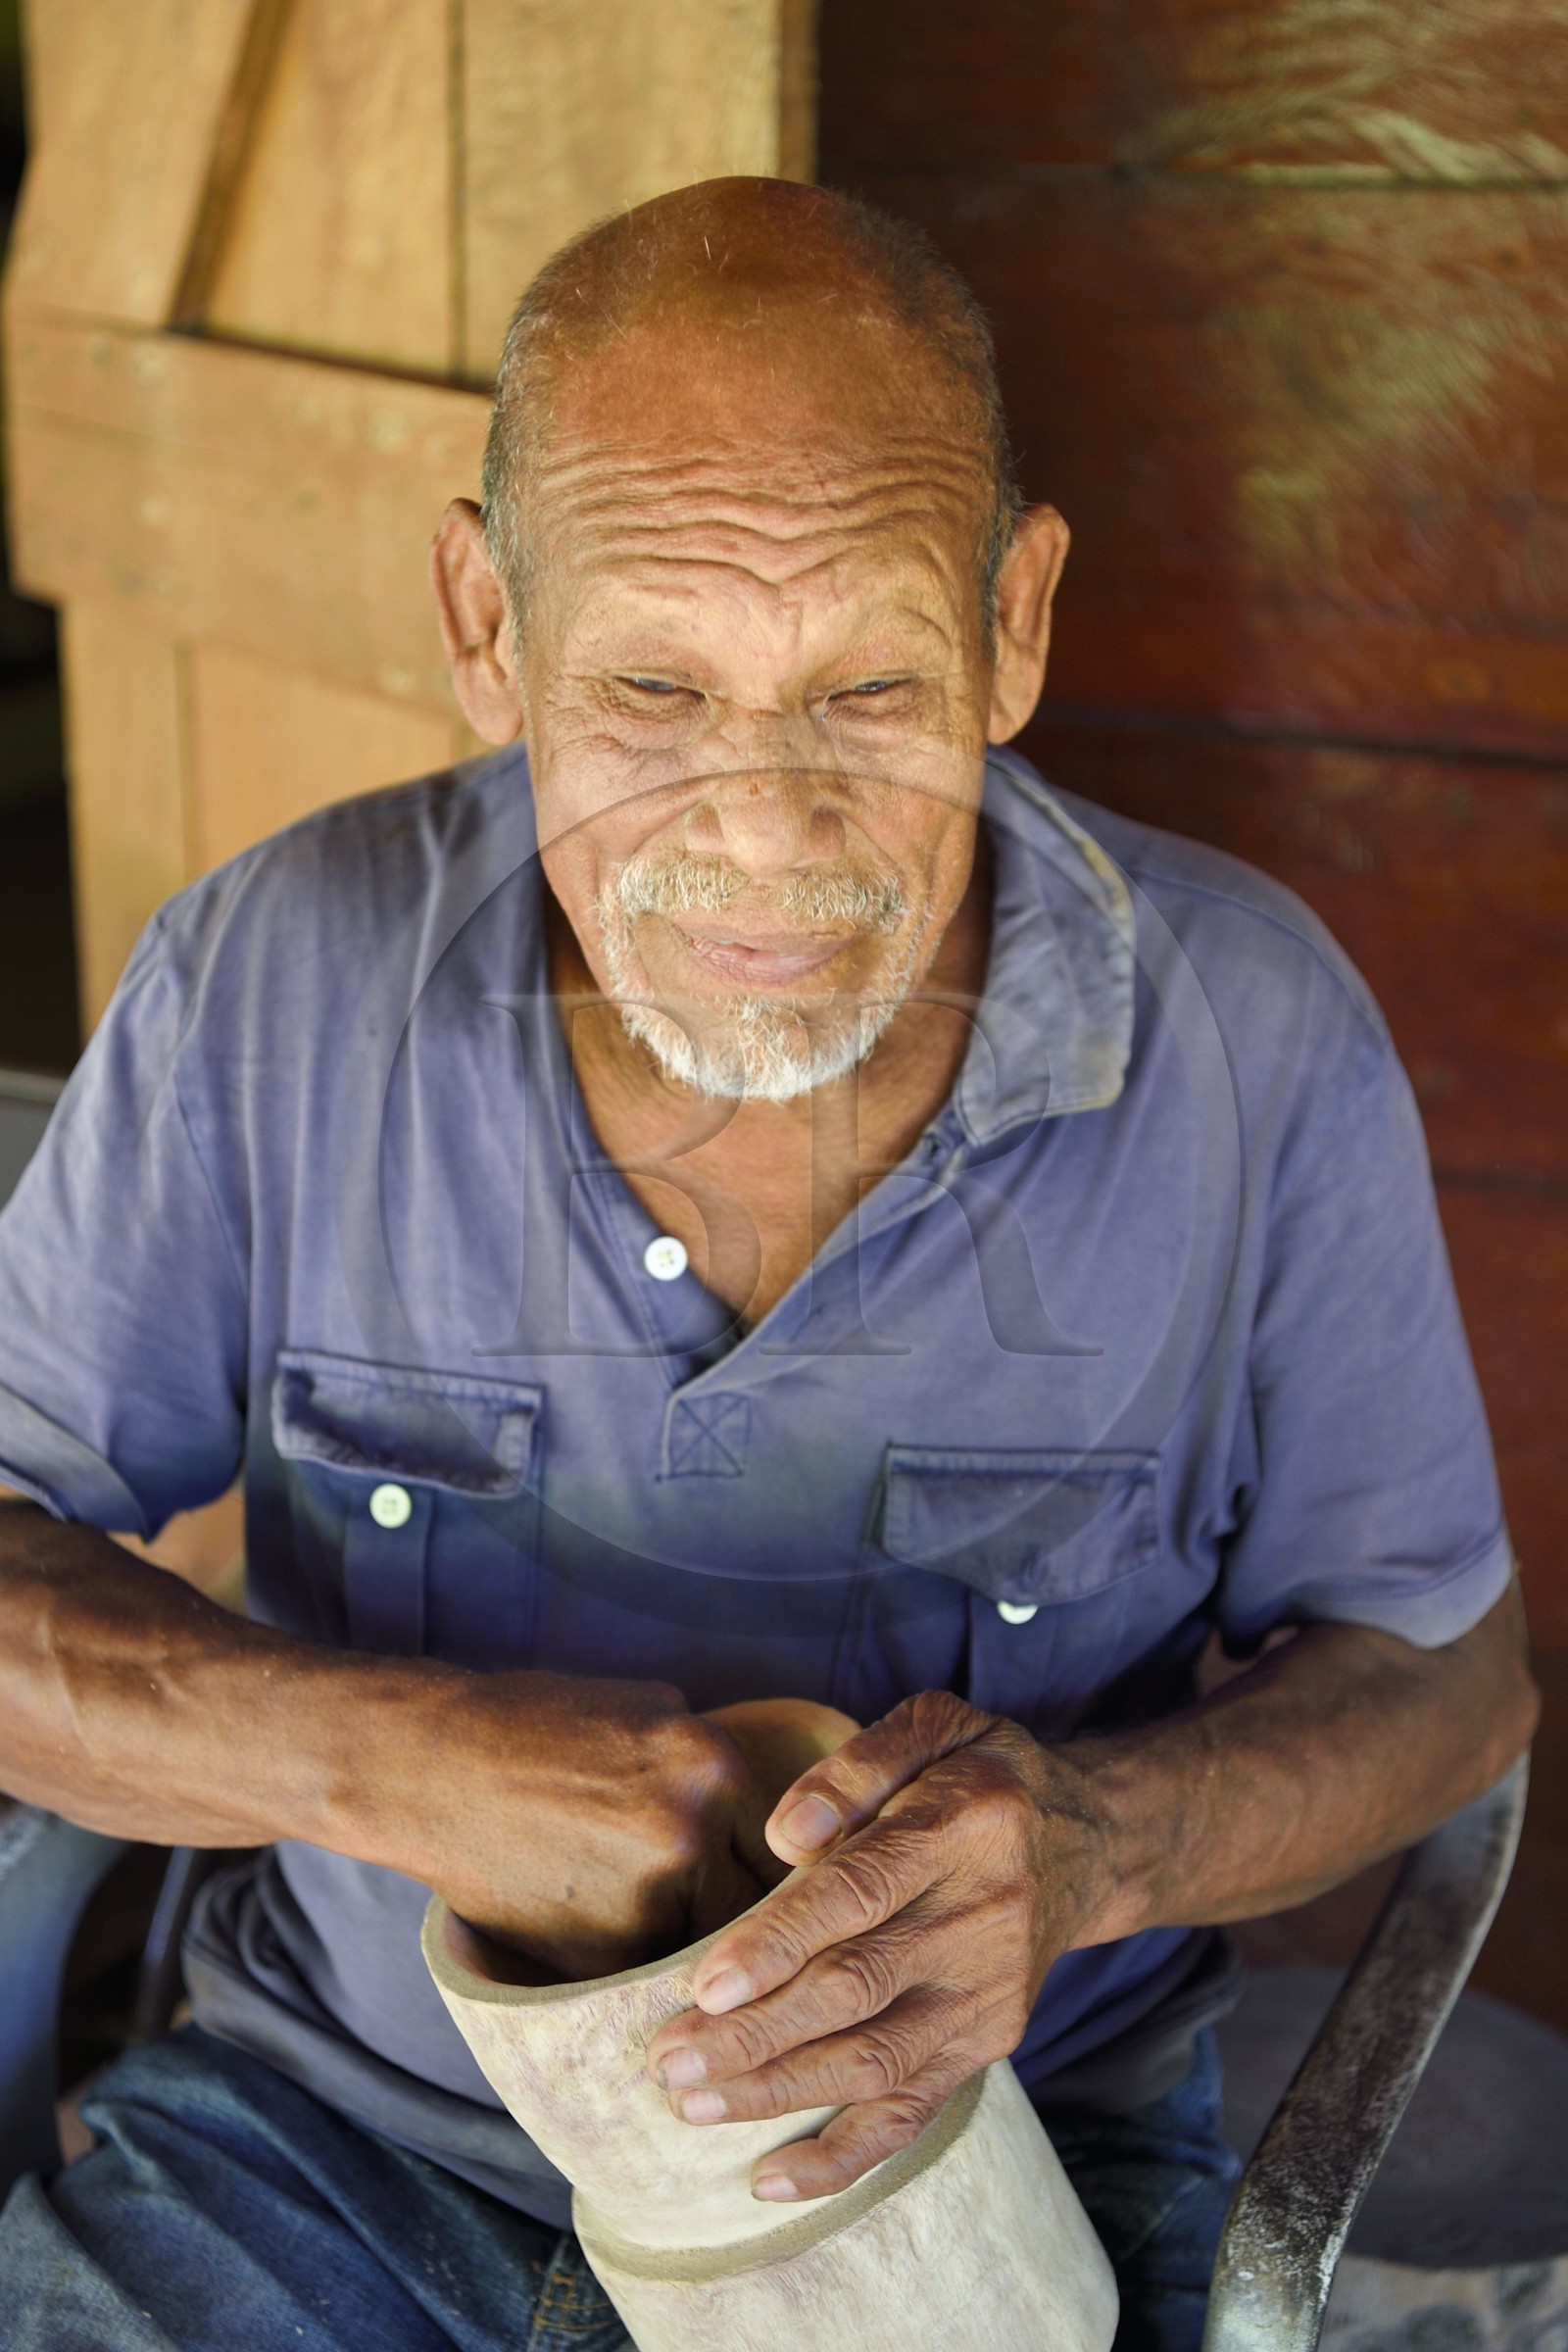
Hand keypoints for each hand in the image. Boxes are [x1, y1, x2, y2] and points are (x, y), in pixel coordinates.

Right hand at [397, 1669, 784, 1979]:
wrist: (430, 1766)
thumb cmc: (533, 1728)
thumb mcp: (645, 1711)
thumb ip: (707, 1766)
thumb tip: (770, 1820)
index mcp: (713, 1764)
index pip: (782, 1841)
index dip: (774, 1867)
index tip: (766, 1887)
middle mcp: (693, 1830)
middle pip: (752, 1900)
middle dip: (733, 1908)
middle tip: (724, 1924)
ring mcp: (648, 1898)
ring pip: (700, 1940)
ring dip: (682, 1939)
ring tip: (636, 1915)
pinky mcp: (602, 1954)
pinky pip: (643, 1966)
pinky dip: (628, 1957)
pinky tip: (589, 1924)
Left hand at [644, 1691, 1102, 2199]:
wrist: (1090, 1839)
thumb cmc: (982, 1775)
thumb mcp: (937, 1726)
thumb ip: (858, 1765)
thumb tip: (785, 1834)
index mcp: (964, 1829)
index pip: (861, 1894)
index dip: (781, 1942)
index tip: (706, 1983)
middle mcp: (985, 1921)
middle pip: (857, 1991)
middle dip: (755, 2034)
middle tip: (667, 2057)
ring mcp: (990, 1996)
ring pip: (874, 2063)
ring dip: (777, 2092)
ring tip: (690, 2100)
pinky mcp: (988, 2045)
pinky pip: (912, 2114)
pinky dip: (840, 2157)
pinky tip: (767, 2177)